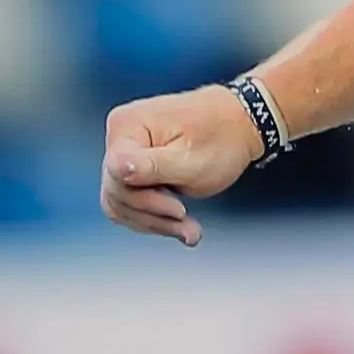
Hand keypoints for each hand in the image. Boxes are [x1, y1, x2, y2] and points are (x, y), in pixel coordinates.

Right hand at [100, 85, 264, 243]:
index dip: (145, 199)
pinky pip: (130, 202)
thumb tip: (115, 167)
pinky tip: (178, 225)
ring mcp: (124, 152)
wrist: (238, 126)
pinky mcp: (132, 167)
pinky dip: (154, 217)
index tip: (178, 209)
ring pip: (121, 203)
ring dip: (155, 221)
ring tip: (188, 228)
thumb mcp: (190, 160)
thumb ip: (151, 167)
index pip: (116, 174)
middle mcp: (119, 135)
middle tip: (186, 223)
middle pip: (116, 192)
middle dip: (153, 215)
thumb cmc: (221, 138)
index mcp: (127, 125)